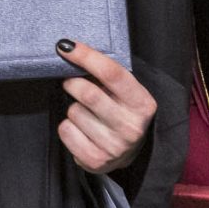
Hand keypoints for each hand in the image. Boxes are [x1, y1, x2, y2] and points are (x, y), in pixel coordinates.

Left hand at [55, 39, 156, 172]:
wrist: (129, 153)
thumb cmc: (122, 113)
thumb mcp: (125, 93)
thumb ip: (107, 76)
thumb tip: (72, 50)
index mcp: (142, 104)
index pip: (112, 73)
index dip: (86, 56)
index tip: (66, 46)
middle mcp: (131, 127)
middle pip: (88, 94)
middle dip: (73, 82)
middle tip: (71, 82)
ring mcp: (114, 147)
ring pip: (74, 112)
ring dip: (73, 107)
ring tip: (86, 113)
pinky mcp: (95, 161)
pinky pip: (65, 130)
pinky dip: (67, 126)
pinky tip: (81, 130)